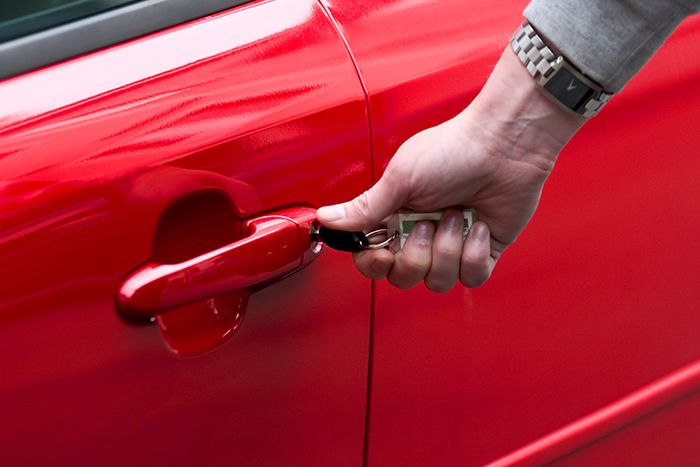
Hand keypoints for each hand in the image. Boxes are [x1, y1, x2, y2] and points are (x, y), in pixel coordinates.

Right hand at [317, 48, 583, 291]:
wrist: (505, 145)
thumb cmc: (453, 151)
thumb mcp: (401, 178)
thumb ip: (364, 208)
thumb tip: (325, 218)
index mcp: (395, 217)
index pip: (372, 259)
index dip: (374, 263)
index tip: (383, 251)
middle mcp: (420, 235)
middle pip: (403, 278)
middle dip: (416, 256)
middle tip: (427, 223)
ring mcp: (451, 245)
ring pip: (438, 281)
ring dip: (448, 248)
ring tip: (458, 215)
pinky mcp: (481, 251)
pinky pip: (472, 277)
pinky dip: (475, 253)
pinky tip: (479, 224)